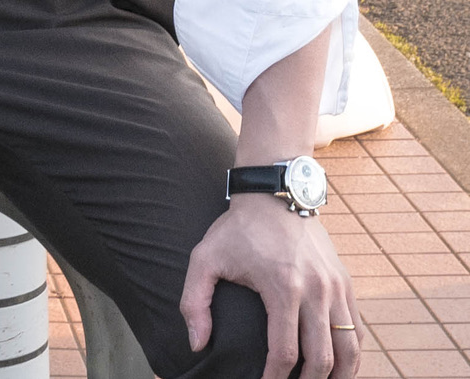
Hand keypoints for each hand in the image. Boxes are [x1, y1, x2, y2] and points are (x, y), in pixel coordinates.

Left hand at [183, 196, 359, 378]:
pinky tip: (337, 367)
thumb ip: (194, 301)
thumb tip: (197, 344)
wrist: (275, 191)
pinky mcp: (345, 282)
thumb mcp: (205, 257)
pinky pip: (358, 330)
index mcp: (283, 287)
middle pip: (322, 359)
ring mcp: (335, 286)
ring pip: (349, 350)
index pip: (284, 353)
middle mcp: (316, 289)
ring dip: (338, 377)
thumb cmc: (238, 228)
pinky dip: (351, 355)